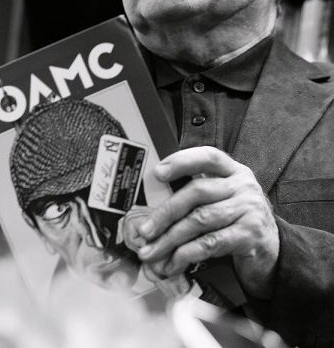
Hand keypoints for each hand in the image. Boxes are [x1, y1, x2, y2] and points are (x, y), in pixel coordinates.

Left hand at [136, 147, 279, 298]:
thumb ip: (196, 195)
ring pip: (200, 220)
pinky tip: (173, 262)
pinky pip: (211, 243)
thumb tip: (152, 209)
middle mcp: (243, 186)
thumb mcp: (222, 200)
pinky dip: (187, 253)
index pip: (207, 156)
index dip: (182, 161)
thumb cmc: (237, 221)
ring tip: (151, 250)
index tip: (158, 172)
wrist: (272, 251)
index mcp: (233, 171)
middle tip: (145, 230)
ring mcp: (249, 210)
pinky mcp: (250, 236)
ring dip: (170, 238)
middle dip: (166, 212)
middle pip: (197, 191)